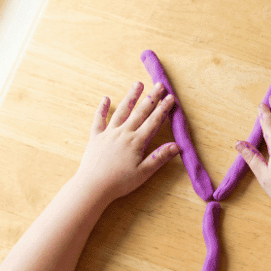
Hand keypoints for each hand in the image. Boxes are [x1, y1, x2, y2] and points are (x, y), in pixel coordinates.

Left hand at [74, 82, 178, 202]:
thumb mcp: (144, 172)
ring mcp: (109, 133)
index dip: (163, 109)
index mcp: (136, 142)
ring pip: (122, 111)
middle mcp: (123, 133)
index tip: (170, 97)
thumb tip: (176, 146)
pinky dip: (102, 109)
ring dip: (130, 97)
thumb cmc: (120, 182)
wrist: (93, 186)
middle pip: (140, 112)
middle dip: (151, 98)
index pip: (153, 122)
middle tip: (159, 85)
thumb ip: (159, 157)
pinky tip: (105, 98)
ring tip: (138, 84)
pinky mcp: (96, 137)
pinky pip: (99, 120)